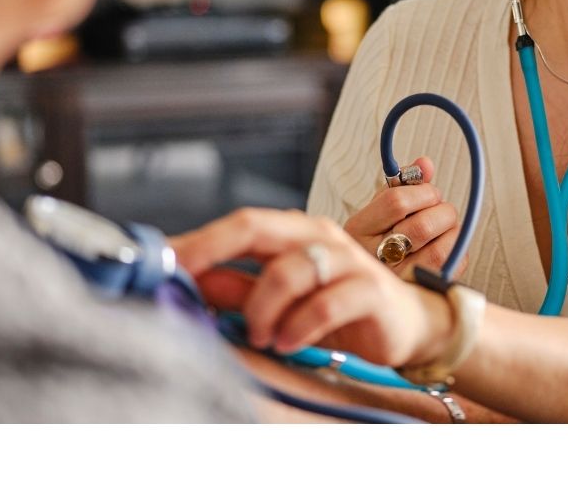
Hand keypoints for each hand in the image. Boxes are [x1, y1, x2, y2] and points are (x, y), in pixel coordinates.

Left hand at [172, 208, 452, 368]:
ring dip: (262, 309)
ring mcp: (346, 259)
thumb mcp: (279, 300)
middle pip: (257, 226)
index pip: (240, 224)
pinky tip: (287, 342)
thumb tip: (185, 283)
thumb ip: (235, 289)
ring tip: (259, 335)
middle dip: (212, 251)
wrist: (407, 325)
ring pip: (289, 270)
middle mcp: (318, 235)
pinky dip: (298, 326)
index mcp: (293, 232)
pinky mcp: (370, 289)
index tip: (161, 260)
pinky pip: (325, 304)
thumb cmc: (337, 307)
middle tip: (183, 281)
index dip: (199, 241)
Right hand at [344, 157, 466, 279]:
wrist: (367, 284)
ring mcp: (396, 280)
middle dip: (442, 211)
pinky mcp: (418, 293)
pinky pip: (449, 269)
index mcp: (358, 229)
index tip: (429, 193)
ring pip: (439, 251)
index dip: (423, 192)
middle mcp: (372, 257)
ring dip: (452, 232)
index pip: (396, 202)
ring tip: (446, 228)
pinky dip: (456, 252)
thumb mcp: (380, 209)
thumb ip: (402, 184)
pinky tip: (446, 247)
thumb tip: (425, 164)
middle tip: (442, 211)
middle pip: (422, 227)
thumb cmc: (378, 239)